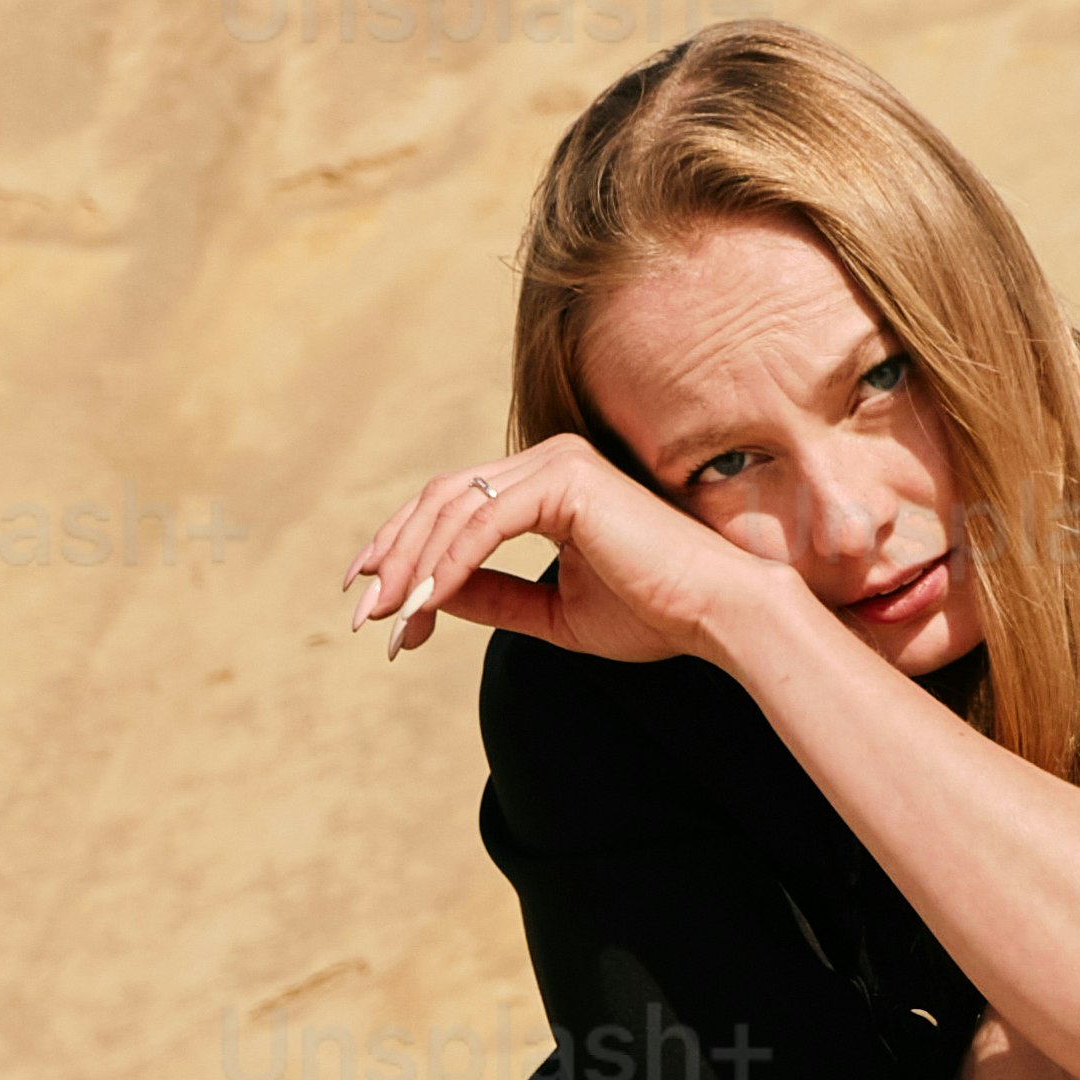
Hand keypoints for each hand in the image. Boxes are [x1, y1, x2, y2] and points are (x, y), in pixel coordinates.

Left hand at [346, 428, 735, 668]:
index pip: (454, 505)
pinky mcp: (566, 479)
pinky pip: (483, 523)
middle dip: (393, 557)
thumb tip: (422, 595)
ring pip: (452, 508)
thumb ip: (488, 596)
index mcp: (548, 483)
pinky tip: (425, 604)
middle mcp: (549, 459)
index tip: (370, 599)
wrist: (716, 613)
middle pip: (440, 499)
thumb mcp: (549, 612)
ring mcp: (557, 461)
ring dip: (411, 567)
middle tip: (362, 615)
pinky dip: (447, 564)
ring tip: (387, 620)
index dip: (403, 548)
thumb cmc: (652, 613)